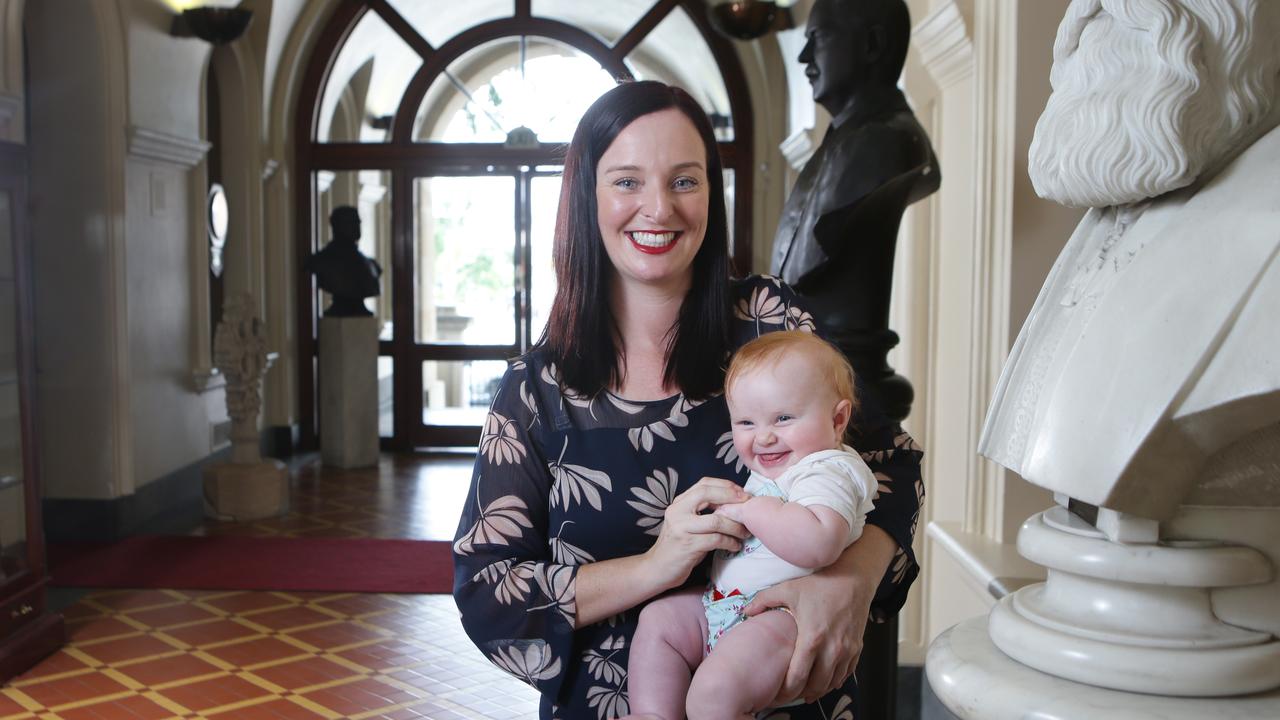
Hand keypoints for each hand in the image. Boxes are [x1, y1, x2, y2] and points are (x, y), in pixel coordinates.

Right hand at [644, 477, 750, 590]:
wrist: (658, 568)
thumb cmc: (678, 546)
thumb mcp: (686, 523)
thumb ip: (702, 511)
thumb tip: (733, 504)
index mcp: (679, 503)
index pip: (703, 484)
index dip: (725, 485)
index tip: (742, 493)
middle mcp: (677, 512)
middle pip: (707, 494)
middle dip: (732, 498)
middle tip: (748, 506)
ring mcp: (681, 528)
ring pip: (716, 520)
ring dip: (736, 526)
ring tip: (745, 532)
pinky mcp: (688, 546)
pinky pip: (716, 540)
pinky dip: (730, 542)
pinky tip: (735, 545)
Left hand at [742, 525, 895, 704]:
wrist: (853, 578)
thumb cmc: (820, 584)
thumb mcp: (788, 589)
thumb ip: (764, 600)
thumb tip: (746, 611)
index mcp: (812, 638)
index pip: (798, 676)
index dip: (786, 691)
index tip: (776, 694)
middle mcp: (832, 649)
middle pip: (816, 685)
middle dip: (801, 694)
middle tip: (788, 696)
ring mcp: (847, 650)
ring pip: (832, 683)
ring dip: (819, 690)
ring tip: (805, 692)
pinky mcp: (857, 648)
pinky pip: (846, 674)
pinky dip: (834, 681)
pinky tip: (824, 681)